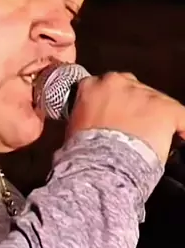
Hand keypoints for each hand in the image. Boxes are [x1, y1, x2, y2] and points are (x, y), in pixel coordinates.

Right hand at [66, 72, 184, 164]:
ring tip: (153, 138)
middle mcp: (118, 82)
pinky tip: (181, 137)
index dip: (113, 103)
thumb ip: (87, 113)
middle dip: (135, 107)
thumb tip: (94, 121)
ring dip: (155, 118)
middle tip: (132, 128)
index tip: (114, 115)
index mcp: (92, 85)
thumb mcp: (74, 125)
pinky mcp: (166, 109)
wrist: (98, 165)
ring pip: (156, 101)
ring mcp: (144, 94)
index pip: (107, 87)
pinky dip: (182, 127)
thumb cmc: (82, 152)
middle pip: (134, 90)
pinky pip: (182, 116)